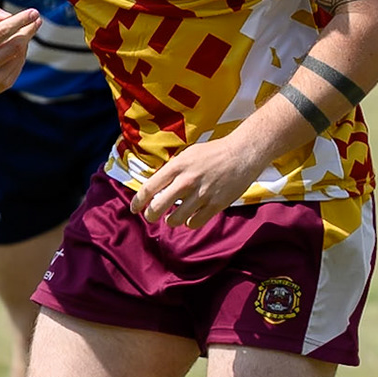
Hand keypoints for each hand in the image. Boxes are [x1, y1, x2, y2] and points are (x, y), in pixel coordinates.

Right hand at [0, 5, 38, 95]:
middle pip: (16, 44)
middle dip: (28, 30)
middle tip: (37, 19)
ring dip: (24, 40)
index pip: (2, 31)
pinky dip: (21, 52)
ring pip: (20, 53)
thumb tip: (8, 16)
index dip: (20, 21)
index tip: (34, 12)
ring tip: (22, 32)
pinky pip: (19, 63)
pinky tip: (15, 47)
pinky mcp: (3, 85)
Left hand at [130, 137, 263, 229]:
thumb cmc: (214, 152)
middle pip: (157, 207)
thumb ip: (172, 170)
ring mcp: (201, 194)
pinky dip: (189, 223)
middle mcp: (186, 181)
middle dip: (150, 215)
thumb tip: (157, 186)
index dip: (137, 202)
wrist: (243, 153)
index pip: (148, 188)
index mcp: (177, 166)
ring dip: (170, 221)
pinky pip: (194, 223)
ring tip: (172, 219)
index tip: (134, 209)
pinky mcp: (215, 204)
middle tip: (151, 216)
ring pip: (175, 219)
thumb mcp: (188, 154)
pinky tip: (190, 218)